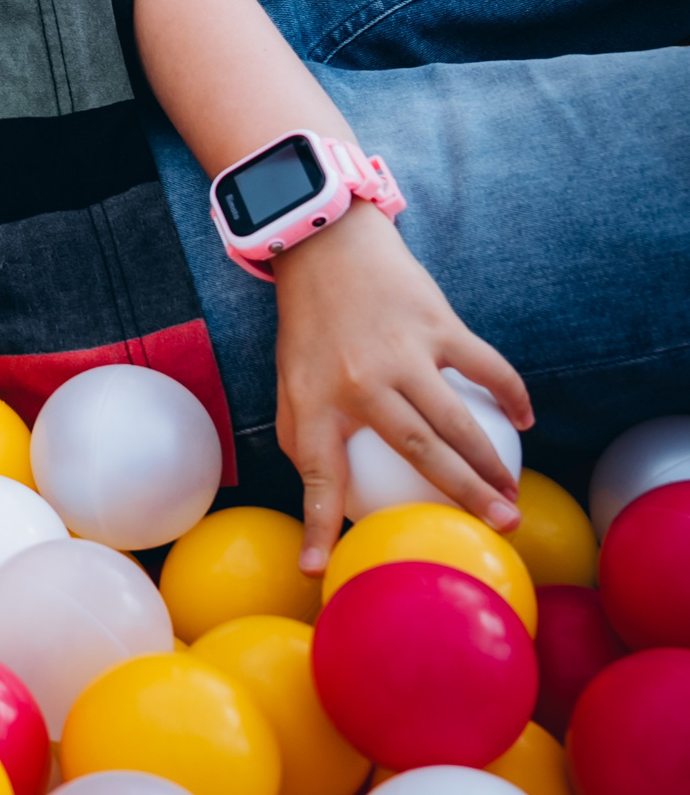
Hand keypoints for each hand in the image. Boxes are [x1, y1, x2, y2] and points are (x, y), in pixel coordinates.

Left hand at [273, 202, 534, 573]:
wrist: (322, 244)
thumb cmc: (308, 323)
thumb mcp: (289, 379)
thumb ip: (302, 432)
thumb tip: (323, 495)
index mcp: (313, 400)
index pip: (316, 476)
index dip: (316, 525)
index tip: (318, 571)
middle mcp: (359, 381)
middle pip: (419, 453)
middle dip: (462, 497)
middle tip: (500, 530)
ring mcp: (402, 352)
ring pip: (458, 422)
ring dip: (493, 464)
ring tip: (514, 496)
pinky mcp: (436, 323)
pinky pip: (485, 369)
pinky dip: (511, 395)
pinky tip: (524, 419)